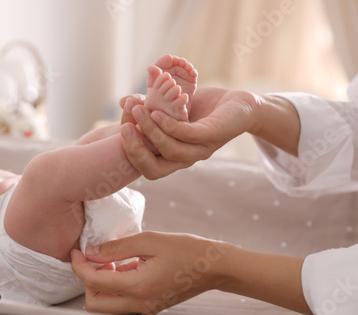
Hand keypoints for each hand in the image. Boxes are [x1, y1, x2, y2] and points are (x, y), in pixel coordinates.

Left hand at [71, 231, 228, 314]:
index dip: (78, 265)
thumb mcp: (149, 240)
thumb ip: (117, 247)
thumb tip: (91, 252)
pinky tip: (128, 266)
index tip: (76, 251)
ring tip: (115, 260)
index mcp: (137, 286)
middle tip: (96, 258)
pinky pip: (122, 302)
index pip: (93, 282)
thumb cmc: (186, 250)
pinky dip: (116, 286)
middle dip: (87, 280)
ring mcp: (145, 308)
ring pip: (107, 305)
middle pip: (95, 303)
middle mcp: (139, 303)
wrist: (214, 267)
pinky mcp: (150, 306)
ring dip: (102, 284)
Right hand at [120, 88, 260, 178]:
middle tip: (124, 129)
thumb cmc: (202, 108)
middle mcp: (185, 158)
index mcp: (173, 156)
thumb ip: (149, 107)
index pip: (146, 166)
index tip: (119, 129)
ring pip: (170, 151)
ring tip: (139, 112)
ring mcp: (200, 149)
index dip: (130, 151)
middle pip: (154, 169)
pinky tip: (158, 113)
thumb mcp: (170, 107)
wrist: (238, 104)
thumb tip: (124, 102)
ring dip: (151, 132)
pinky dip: (170, 126)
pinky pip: (188, 135)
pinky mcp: (212, 135)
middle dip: (135, 150)